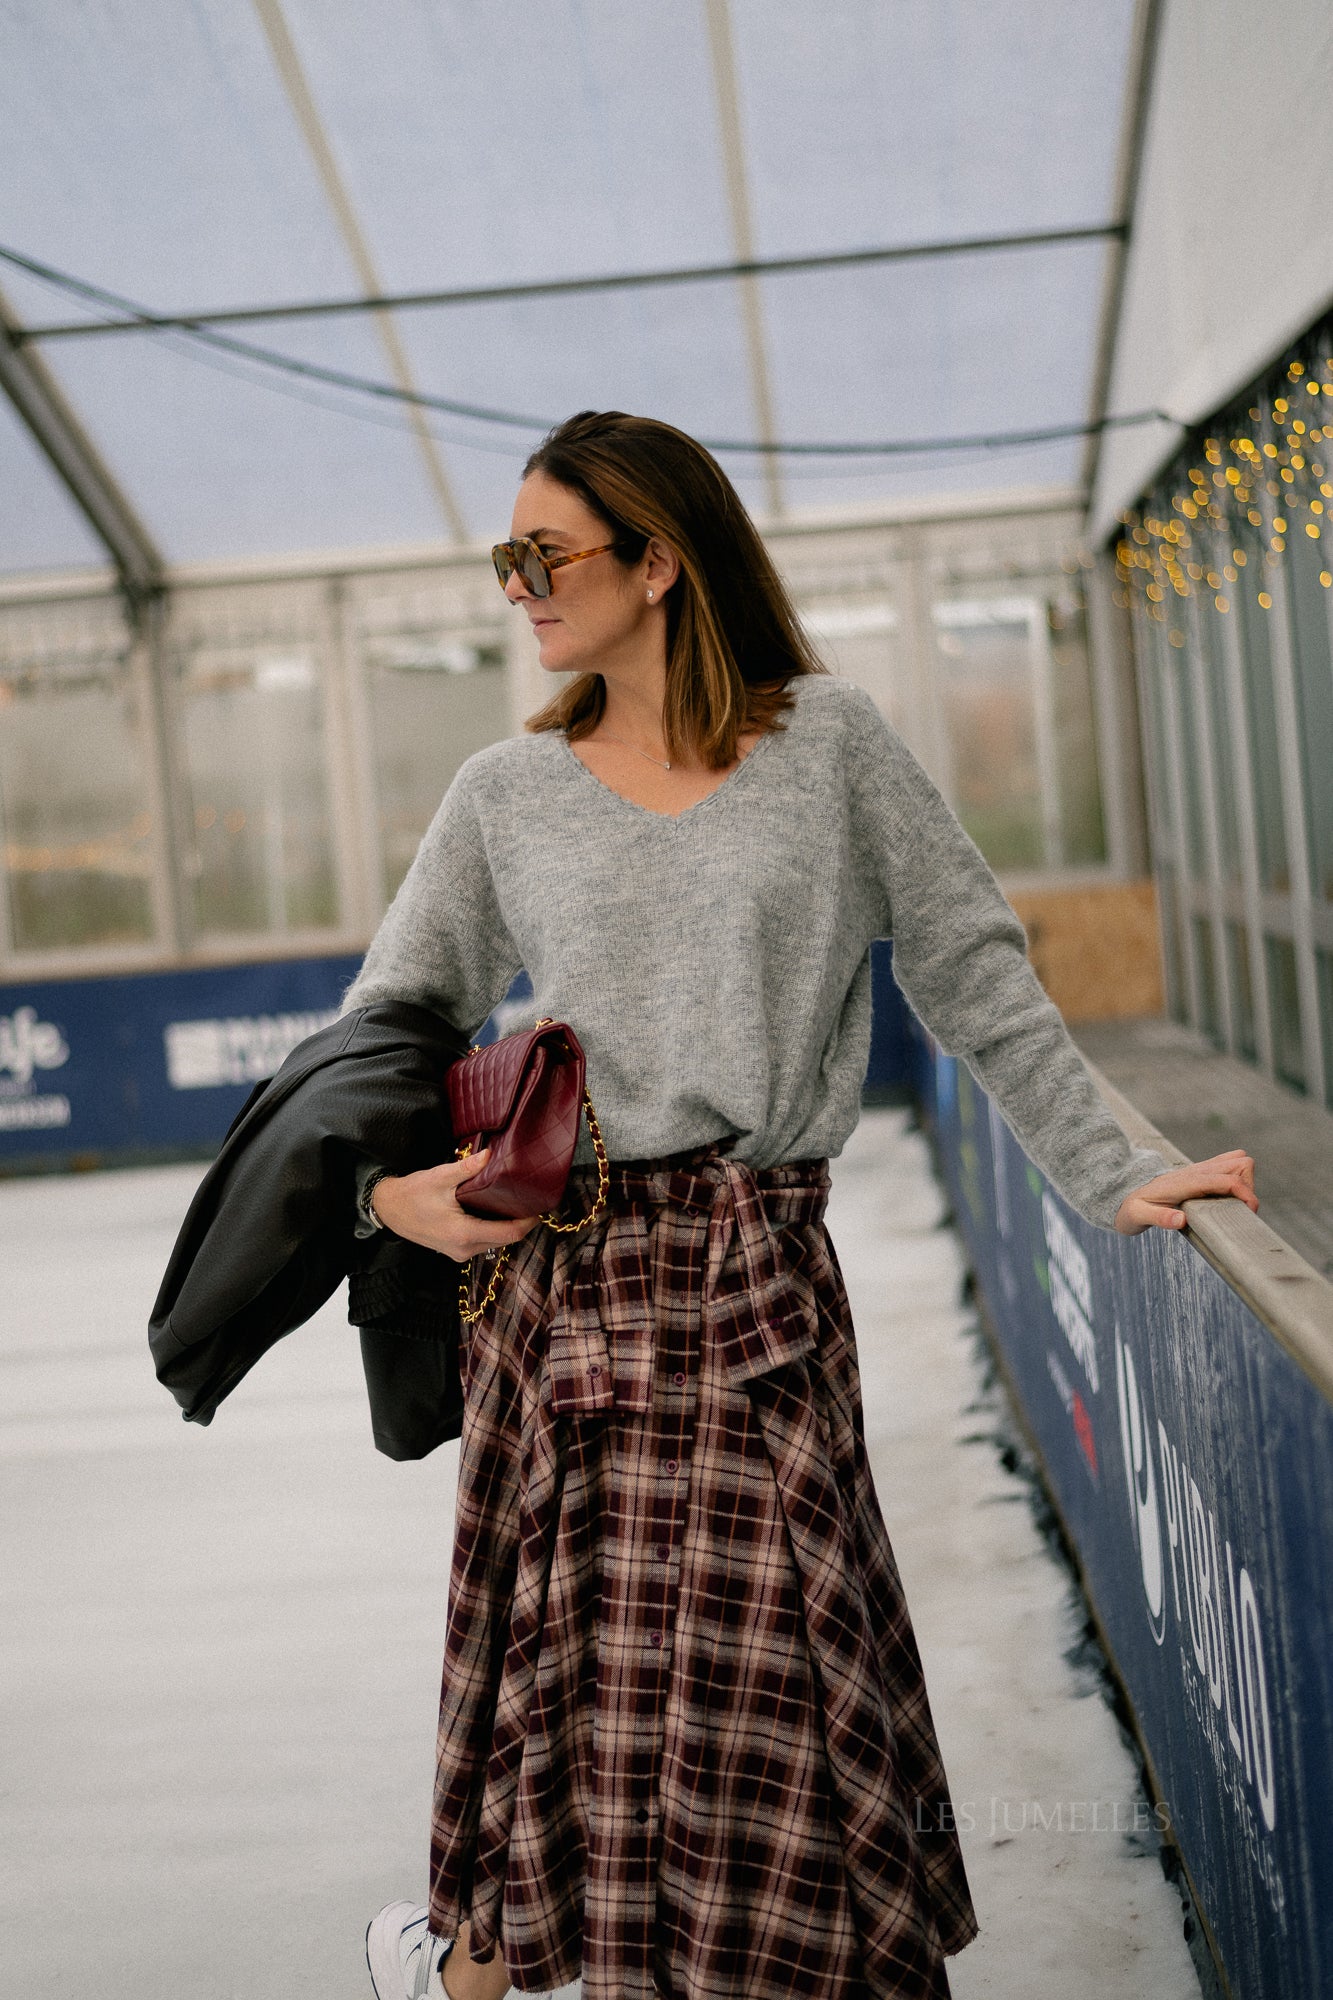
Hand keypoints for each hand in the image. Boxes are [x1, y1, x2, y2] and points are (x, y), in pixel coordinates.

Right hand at [370, 1149, 540, 1260]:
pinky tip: (495, 1211)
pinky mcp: (454, 1250)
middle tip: (530, 1200)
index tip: (540, 1206)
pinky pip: (483, 1242)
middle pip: (505, 1240)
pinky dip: (493, 1229)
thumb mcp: (440, 1177)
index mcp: (463, 1233)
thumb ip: (468, 1168)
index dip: (528, 1222)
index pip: (509, 1233)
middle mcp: (464, 1249)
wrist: (388, 1209)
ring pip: (495, 1242)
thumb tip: (491, 1154)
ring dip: (507, 1226)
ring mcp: (459, 1253)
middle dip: (521, 1223)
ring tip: (515, 1203)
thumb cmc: (412, 1194)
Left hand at [1114, 1148, 1257, 1234]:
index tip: (1248, 1214)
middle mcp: (1197, 1170)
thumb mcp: (1137, 1216)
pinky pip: (1229, 1165)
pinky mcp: (1202, 1172)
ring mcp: (1200, 1168)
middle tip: (1240, 1210)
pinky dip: (1237, 1179)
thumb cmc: (1130, 1208)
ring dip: (1245, 1181)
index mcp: (1187, 1181)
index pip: (1229, 1179)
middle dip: (1249, 1186)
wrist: (1122, 1193)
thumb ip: (1158, 1218)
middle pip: (1241, 1163)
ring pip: (1238, 1160)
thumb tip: (1180, 1220)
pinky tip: (1226, 1199)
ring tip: (1235, 1205)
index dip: (1246, 1195)